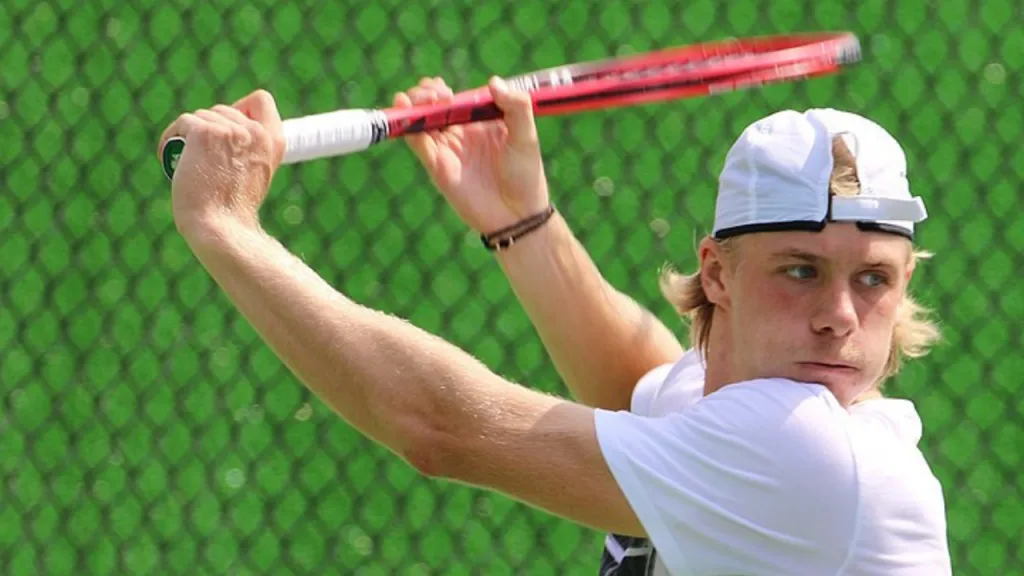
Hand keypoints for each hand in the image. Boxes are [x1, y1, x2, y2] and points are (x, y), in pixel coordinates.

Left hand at [157, 89, 285, 234]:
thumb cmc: (233, 211)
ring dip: (188, 135)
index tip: (228, 131)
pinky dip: (171, 138)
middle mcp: (255, 132)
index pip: (261, 101)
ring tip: (183, 160)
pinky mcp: (204, 132)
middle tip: (200, 157)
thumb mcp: (255, 176)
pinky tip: (168, 155)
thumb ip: (249, 151)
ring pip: (201, 116)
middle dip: (208, 129)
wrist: (221, 228)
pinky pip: (182, 123)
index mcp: (274, 142)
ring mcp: (230, 130)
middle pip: (223, 109)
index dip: (241, 109)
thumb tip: (227, 131)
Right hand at [395, 76, 550, 234]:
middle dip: (423, 93)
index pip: (453, 98)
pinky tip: (405, 115)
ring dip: (411, 105)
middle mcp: (459, 133)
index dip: (441, 88)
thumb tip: (493, 81)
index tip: (445, 91)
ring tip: (414, 100)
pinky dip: (407, 127)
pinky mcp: (438, 167)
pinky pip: (417, 143)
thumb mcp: (527, 135)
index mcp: (478, 121)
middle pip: (430, 106)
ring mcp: (446, 149)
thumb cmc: (526, 175)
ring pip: (419, 121)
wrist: (518, 214)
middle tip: (436, 98)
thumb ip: (516, 106)